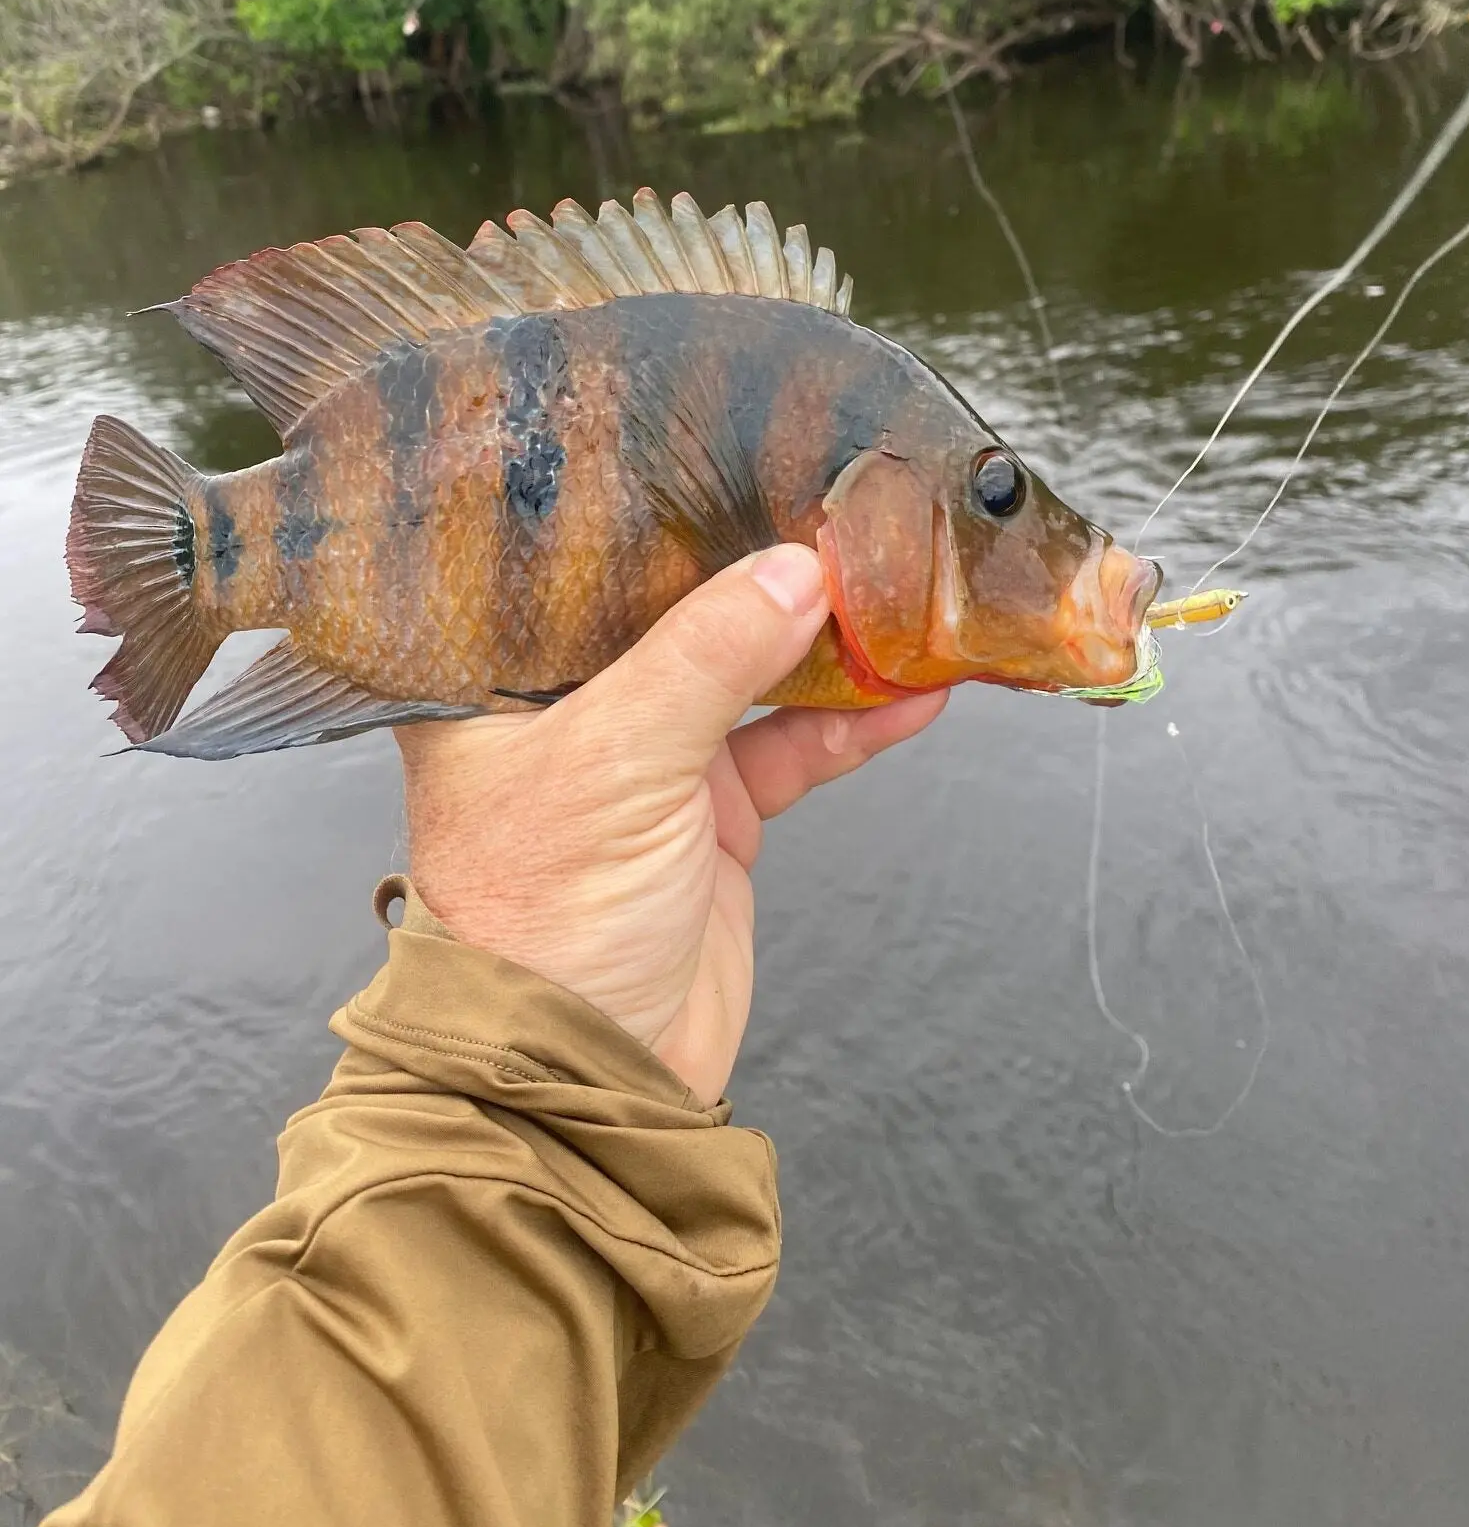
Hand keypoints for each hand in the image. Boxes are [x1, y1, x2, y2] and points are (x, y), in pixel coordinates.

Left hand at [396, 544, 947, 1104]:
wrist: (587, 1079)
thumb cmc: (545, 921)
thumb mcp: (618, 764)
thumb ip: (708, 660)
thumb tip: (799, 571)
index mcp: (494, 675)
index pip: (569, 560)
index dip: (648, 506)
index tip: (731, 448)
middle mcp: (566, 704)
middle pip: (674, 607)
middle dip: (758, 566)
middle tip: (840, 506)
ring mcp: (645, 758)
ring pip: (750, 671)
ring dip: (828, 643)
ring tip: (904, 592)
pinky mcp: (711, 814)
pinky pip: (793, 747)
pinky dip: (855, 722)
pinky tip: (915, 692)